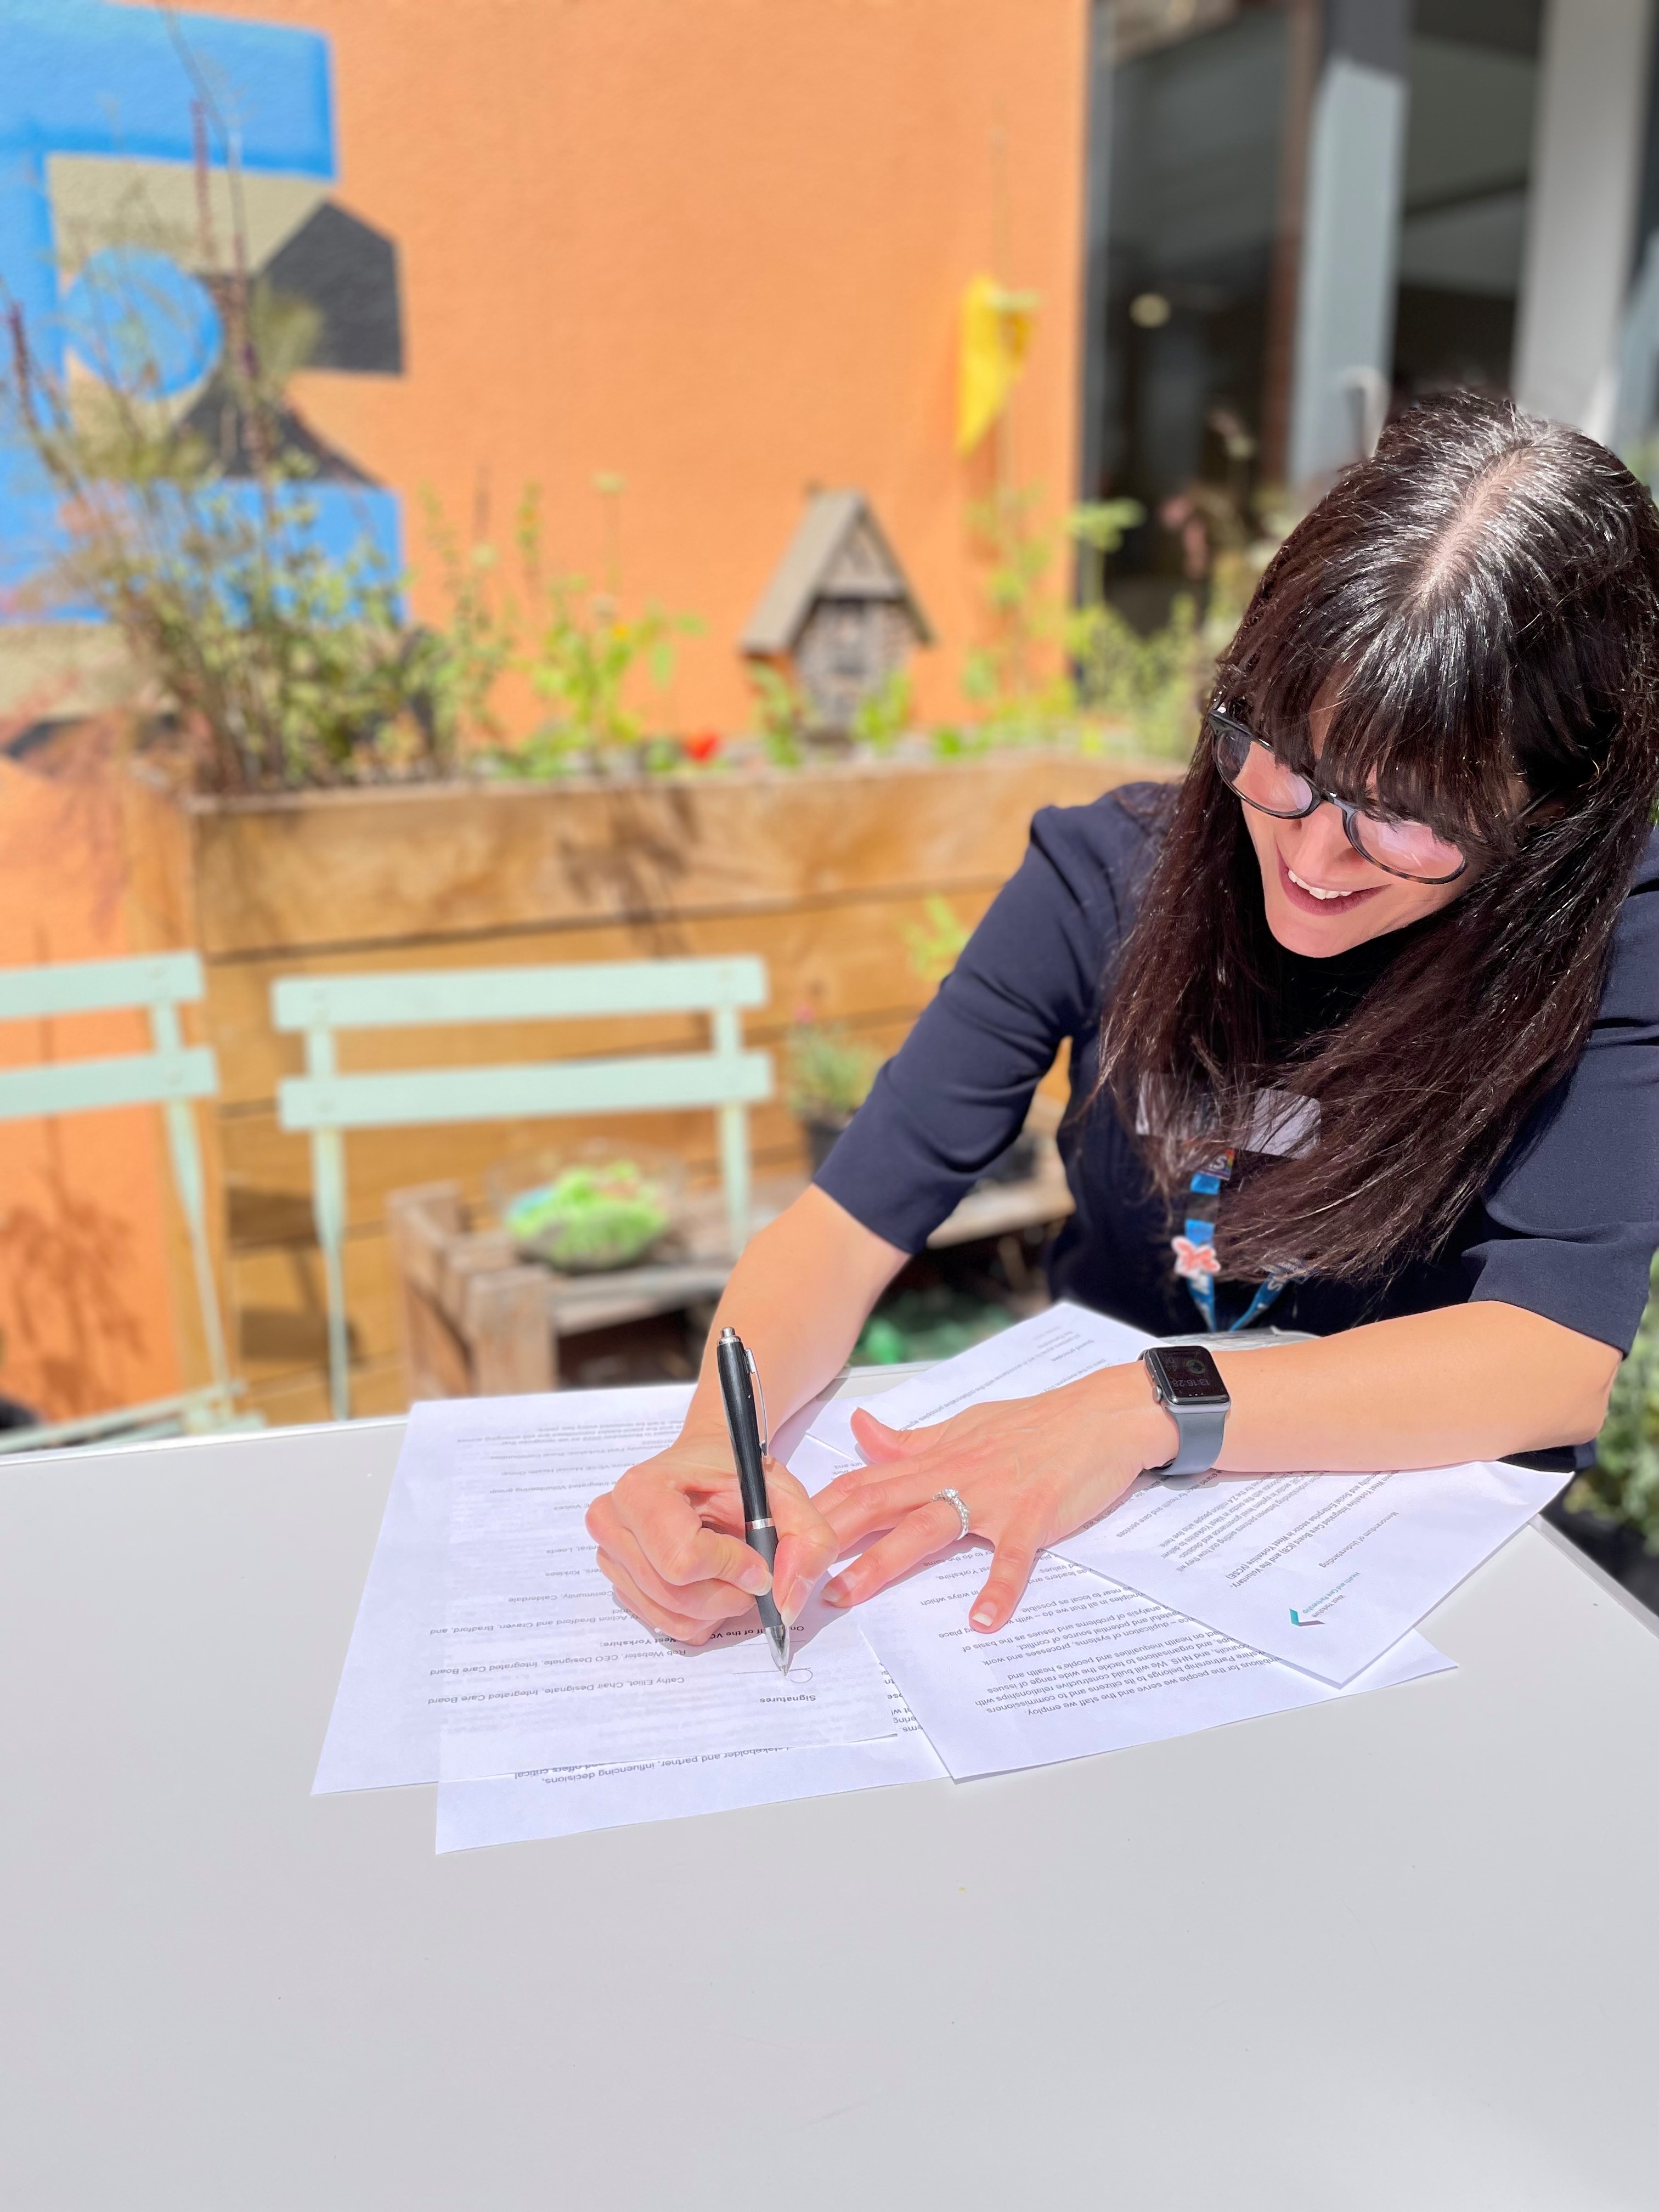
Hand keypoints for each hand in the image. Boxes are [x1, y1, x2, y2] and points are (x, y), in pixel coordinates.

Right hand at [586, 1428, 838, 1643]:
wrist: (703, 1468)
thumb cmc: (736, 1475)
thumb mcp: (786, 1494)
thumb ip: (806, 1543)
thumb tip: (784, 1604)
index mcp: (642, 1489)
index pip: (684, 1559)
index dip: (733, 1568)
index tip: (757, 1558)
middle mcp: (612, 1523)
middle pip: (678, 1595)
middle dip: (730, 1594)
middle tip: (752, 1571)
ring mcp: (610, 1556)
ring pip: (674, 1617)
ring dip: (718, 1608)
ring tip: (732, 1573)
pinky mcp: (619, 1584)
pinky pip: (666, 1624)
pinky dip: (701, 1615)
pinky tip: (710, 1581)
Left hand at [816, 1365, 1175, 1632]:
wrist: (1102, 1414)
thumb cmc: (1035, 1425)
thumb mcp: (964, 1426)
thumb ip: (910, 1441)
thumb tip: (861, 1432)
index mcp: (932, 1458)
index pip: (860, 1483)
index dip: (815, 1512)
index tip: (777, 1541)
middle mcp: (951, 1475)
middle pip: (875, 1504)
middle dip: (827, 1542)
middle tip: (787, 1579)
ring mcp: (991, 1497)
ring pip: (925, 1528)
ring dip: (881, 1563)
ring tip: (845, 1596)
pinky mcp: (1032, 1516)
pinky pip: (1010, 1557)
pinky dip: (997, 1589)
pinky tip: (981, 1621)